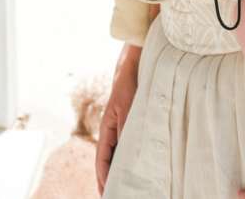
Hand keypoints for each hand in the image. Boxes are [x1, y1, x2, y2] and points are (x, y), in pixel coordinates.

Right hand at [95, 43, 140, 194]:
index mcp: (107, 127)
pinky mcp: (134, 118)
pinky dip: (132, 154)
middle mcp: (113, 128)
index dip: (104, 176)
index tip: (106, 193)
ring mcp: (123, 124)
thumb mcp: (128, 105)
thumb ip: (127, 127)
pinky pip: (130, 140)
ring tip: (128, 184)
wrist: (135, 60)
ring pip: (121, 151)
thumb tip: (126, 151)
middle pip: (110, 158)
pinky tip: (142, 161)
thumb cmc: (129, 81)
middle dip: (111, 176)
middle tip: (116, 194)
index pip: (102, 158)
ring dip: (122, 166)